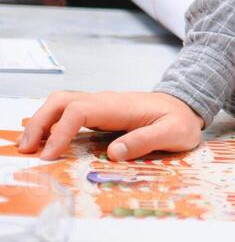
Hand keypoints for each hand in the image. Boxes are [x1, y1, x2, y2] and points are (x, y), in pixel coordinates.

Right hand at [17, 90, 205, 160]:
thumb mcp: (174, 132)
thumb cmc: (180, 120)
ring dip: (41, 122)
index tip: (50, 155)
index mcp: (120, 106)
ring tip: (29, 148)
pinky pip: (67, 113)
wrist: (186, 105)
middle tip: (26, 149)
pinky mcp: (98, 113)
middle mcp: (105, 101)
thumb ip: (147, 140)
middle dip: (39, 122)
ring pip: (61, 104)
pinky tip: (45, 143)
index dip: (60, 131)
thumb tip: (114, 153)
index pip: (80, 110)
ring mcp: (100, 105)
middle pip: (62, 100)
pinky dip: (50, 124)